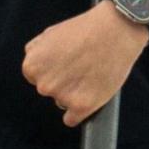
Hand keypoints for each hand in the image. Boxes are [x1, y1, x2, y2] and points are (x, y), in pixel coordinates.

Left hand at [20, 5, 148, 126]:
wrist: (116, 29)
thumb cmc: (86, 29)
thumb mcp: (50, 33)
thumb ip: (37, 52)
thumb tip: (34, 66)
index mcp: (32, 67)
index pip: (36, 77)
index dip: (53, 69)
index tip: (66, 63)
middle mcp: (43, 85)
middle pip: (49, 90)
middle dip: (62, 81)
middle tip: (81, 67)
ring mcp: (62, 97)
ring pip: (62, 102)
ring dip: (74, 94)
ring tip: (90, 73)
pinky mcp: (82, 106)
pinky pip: (72, 119)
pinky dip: (80, 111)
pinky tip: (90, 95)